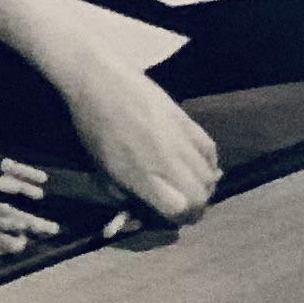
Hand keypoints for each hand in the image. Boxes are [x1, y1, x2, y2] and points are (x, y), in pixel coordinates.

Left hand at [45, 45, 217, 222]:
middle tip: (187, 207)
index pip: (179, 209)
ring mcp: (180, 140)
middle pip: (200, 196)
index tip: (173, 219)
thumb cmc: (93, 130)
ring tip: (194, 187)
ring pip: (210, 175)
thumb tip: (145, 210)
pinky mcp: (188, 121)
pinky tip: (200, 165)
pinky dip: (210, 164)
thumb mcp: (102, 170)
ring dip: (205, 186)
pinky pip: (211, 150)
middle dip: (196, 207)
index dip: (179, 219)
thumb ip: (126, 193)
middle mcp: (166, 161)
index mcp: (140, 176)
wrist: (100, 83)